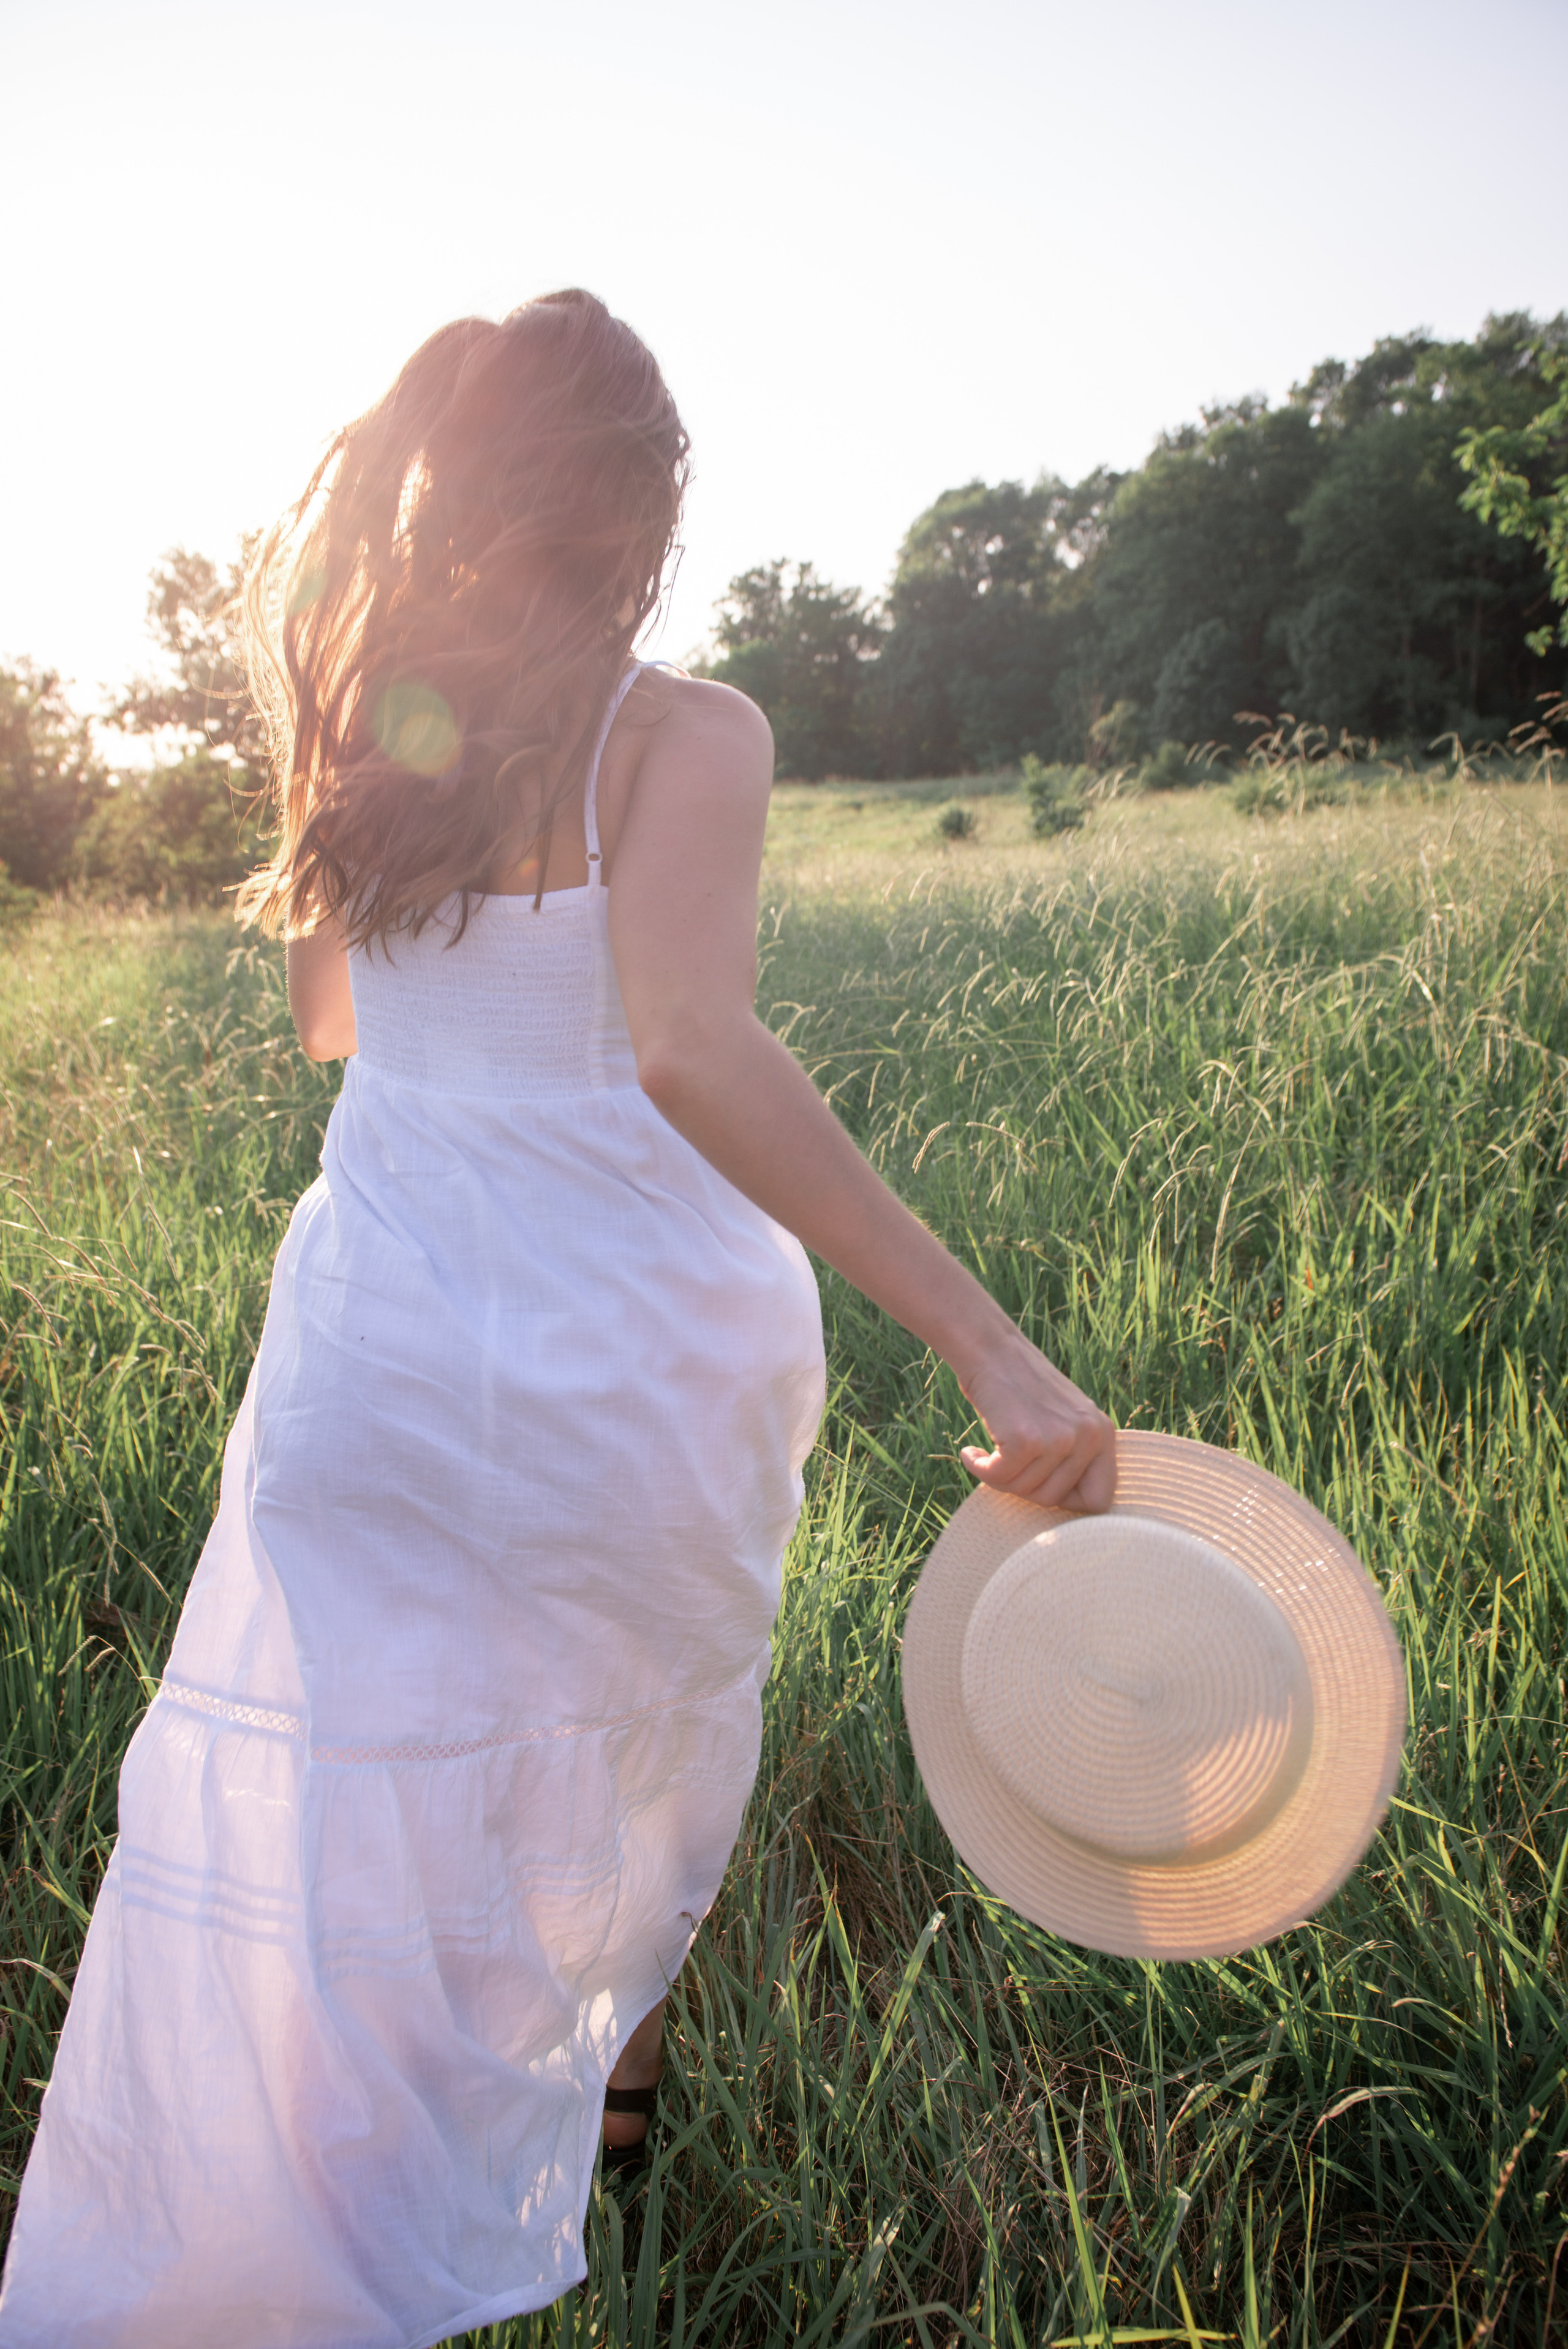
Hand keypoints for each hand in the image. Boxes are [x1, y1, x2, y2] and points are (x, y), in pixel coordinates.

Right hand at [956, 1330, 1115, 1513]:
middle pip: (1054, 1500)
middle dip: (1022, 1488)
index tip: (1038, 1484)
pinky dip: (978, 1469)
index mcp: (1104, 1434)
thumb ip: (1073, 1459)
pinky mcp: (1026, 1440)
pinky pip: (998, 1478)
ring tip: (987, 1453)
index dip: (1065, 1502)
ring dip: (997, 1478)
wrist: (990, 1349)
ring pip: (1025, 1491)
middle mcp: (1089, 1436)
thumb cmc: (1019, 1390)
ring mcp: (1059, 1438)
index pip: (1099, 1501)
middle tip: (1004, 1464)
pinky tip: (970, 1452)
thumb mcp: (1063, 1420)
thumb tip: (1067, 1516)